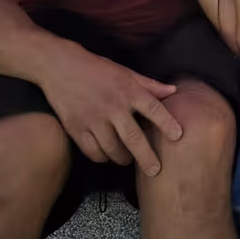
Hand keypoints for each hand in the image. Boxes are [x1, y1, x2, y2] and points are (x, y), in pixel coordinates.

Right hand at [39, 42, 182, 175]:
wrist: (61, 67)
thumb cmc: (97, 69)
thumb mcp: (126, 72)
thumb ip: (149, 85)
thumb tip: (173, 91)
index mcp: (128, 90)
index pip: (153, 109)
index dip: (167, 123)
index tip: (178, 136)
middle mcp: (113, 106)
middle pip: (134, 137)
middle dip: (146, 157)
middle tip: (155, 170)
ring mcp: (94, 119)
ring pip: (113, 149)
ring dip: (123, 158)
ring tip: (128, 160)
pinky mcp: (77, 128)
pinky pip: (93, 152)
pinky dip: (102, 158)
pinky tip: (107, 156)